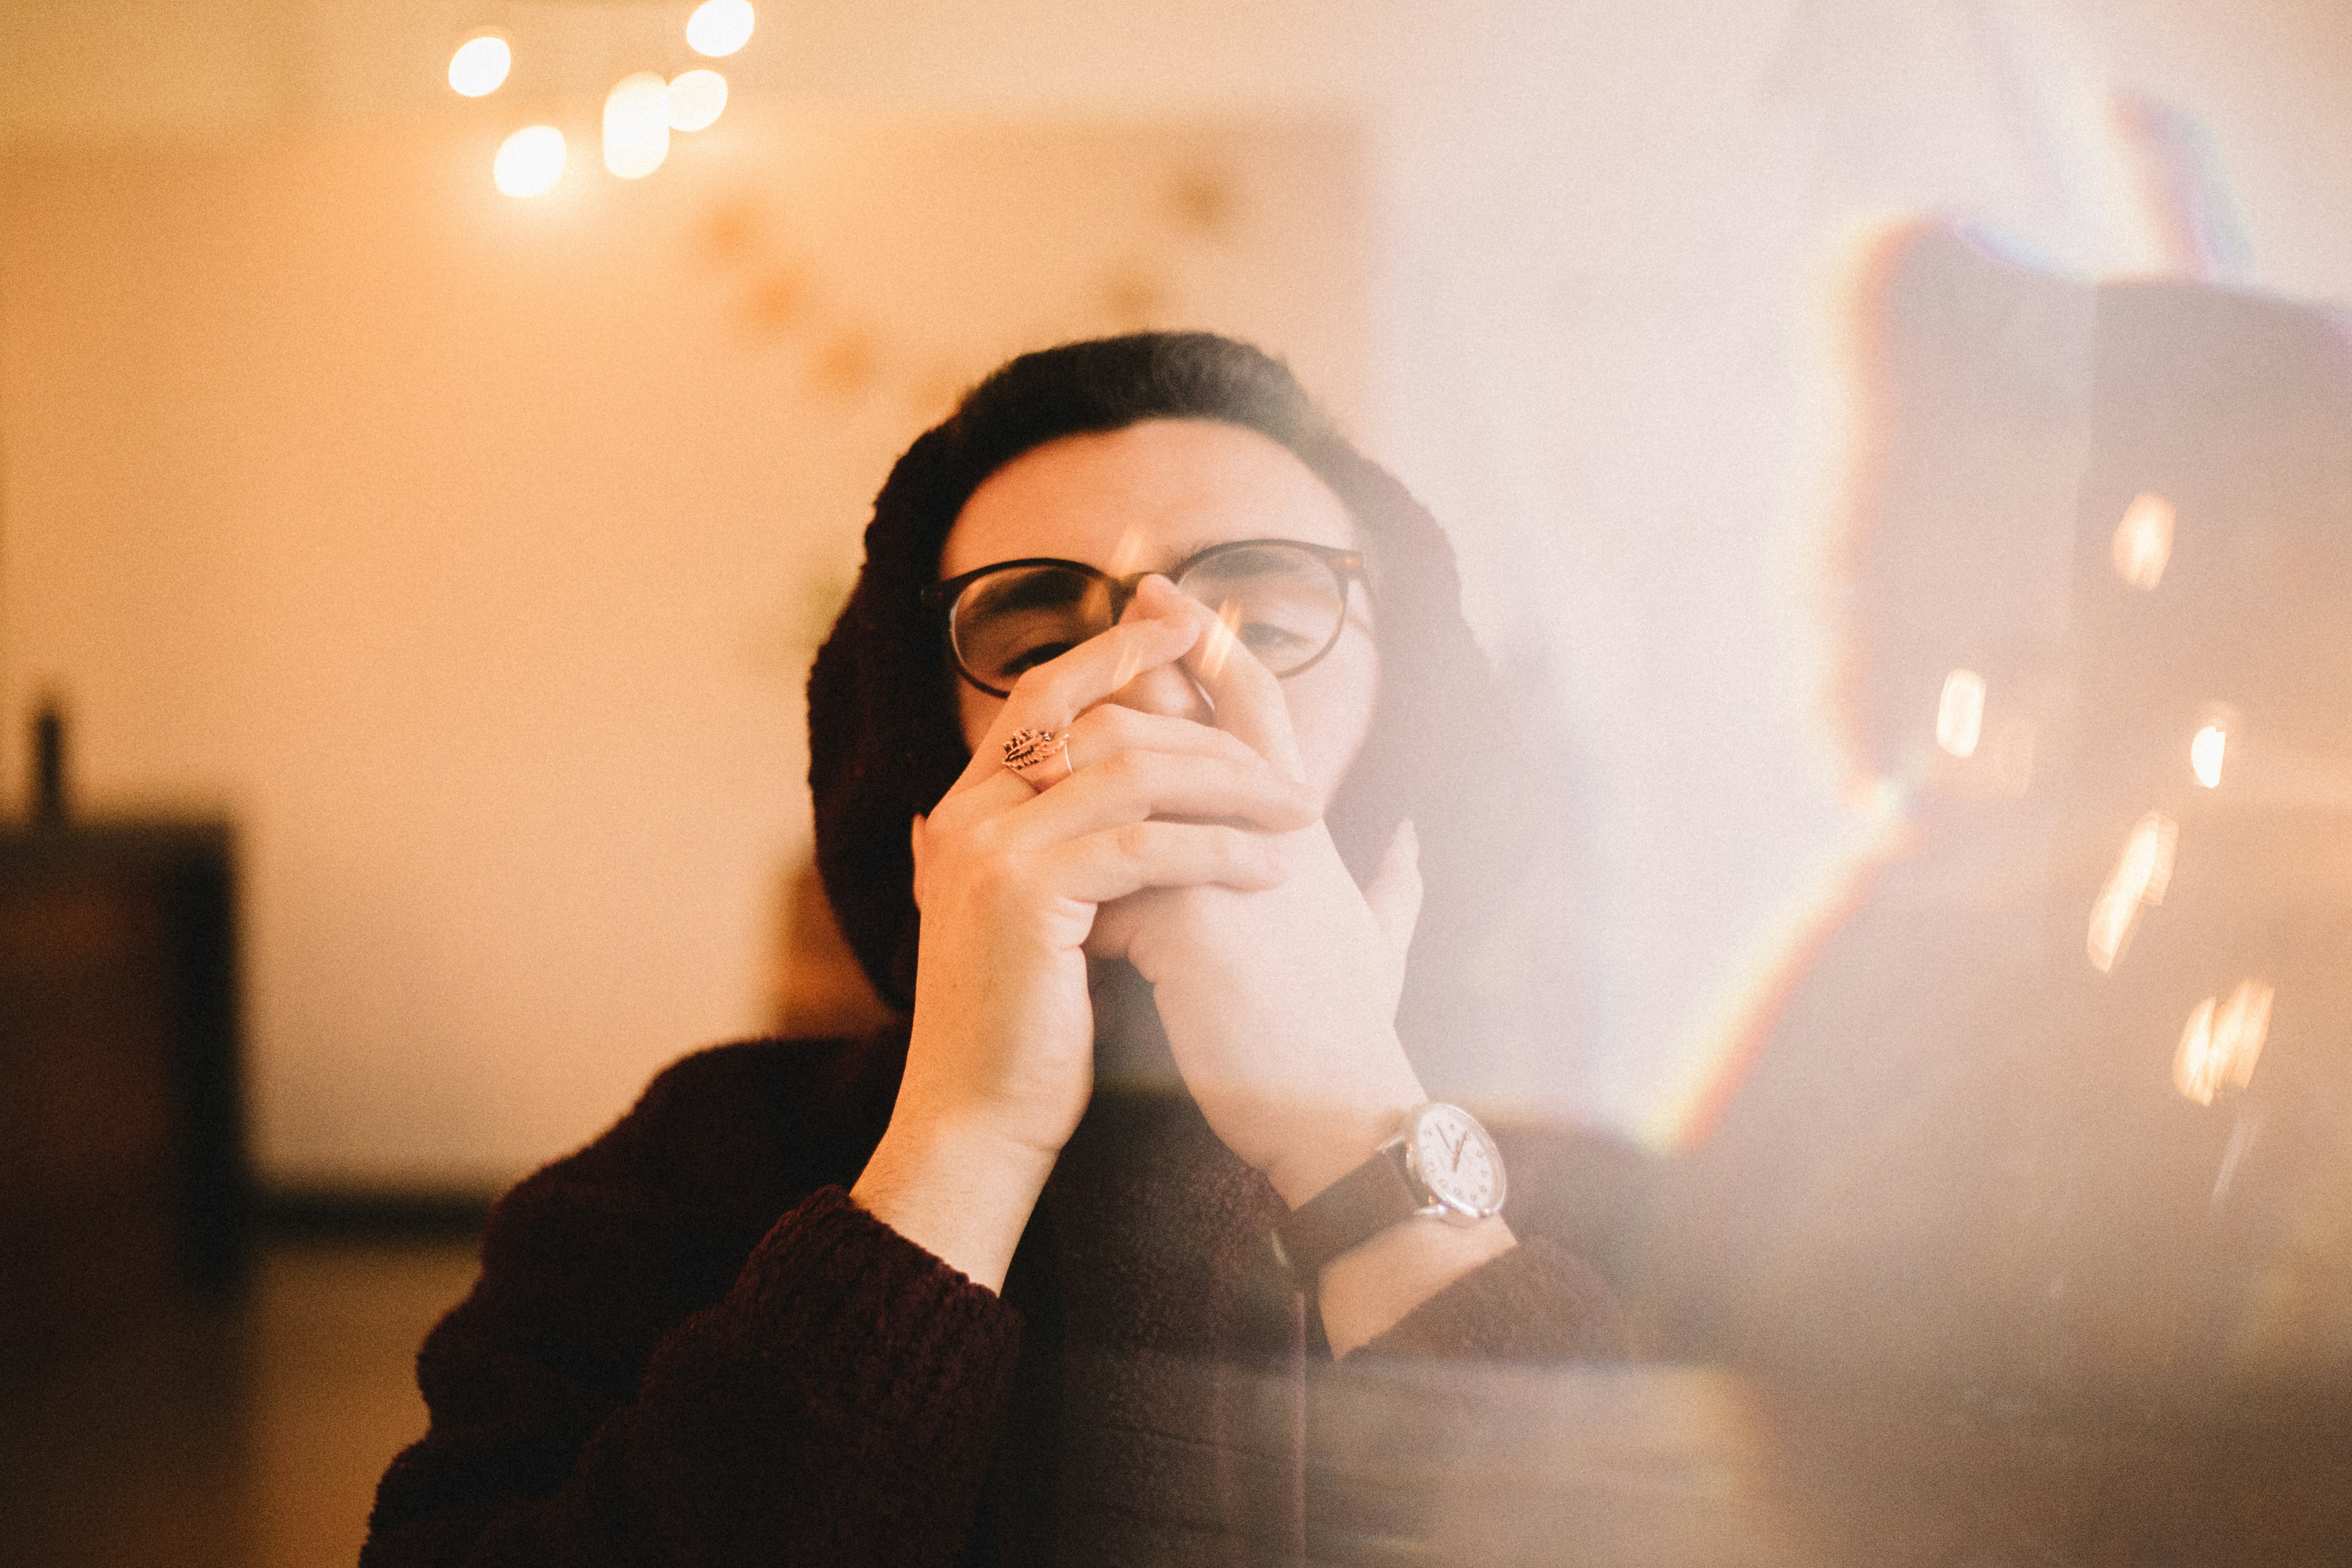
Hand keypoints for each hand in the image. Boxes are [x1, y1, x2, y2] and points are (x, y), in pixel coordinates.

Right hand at [851, 581, 1319, 1289]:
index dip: (1114, 651)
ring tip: (1300, 811)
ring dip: (1230, 785)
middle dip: (1202, 721)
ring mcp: (989, 849)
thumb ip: (1058, 847)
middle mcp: (968, 815)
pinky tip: (1269, 871)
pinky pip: (1143, 846)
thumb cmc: (1026, 1030)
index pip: (1043, 698)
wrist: (976, 1120)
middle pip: (1097, 718)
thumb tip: (1108, 791)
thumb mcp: (1041, 918)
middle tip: (1286, 752)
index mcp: (968, 811)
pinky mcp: (1024, 894)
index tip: (1187, 625)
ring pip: (1132, 773)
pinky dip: (1216, 851)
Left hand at [1086, 590, 1428, 1209]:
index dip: (1222, 648)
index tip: (1179, 598)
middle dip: (1148, 664)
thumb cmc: (1351, 1037)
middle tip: (1120, 609)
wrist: (1343, 1113)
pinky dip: (1078, 895)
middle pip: (1195, 713)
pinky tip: (1060, 921)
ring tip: (1049, 773)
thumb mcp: (1383, 943)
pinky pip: (1105, 880)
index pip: (1261, 711)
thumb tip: (1408, 841)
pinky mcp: (1187, 920)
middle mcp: (1270, 831)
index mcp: (1302, 831)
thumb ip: (1396, 886)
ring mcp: (1227, 868)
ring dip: (1090, 782)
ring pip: (1136, 785)